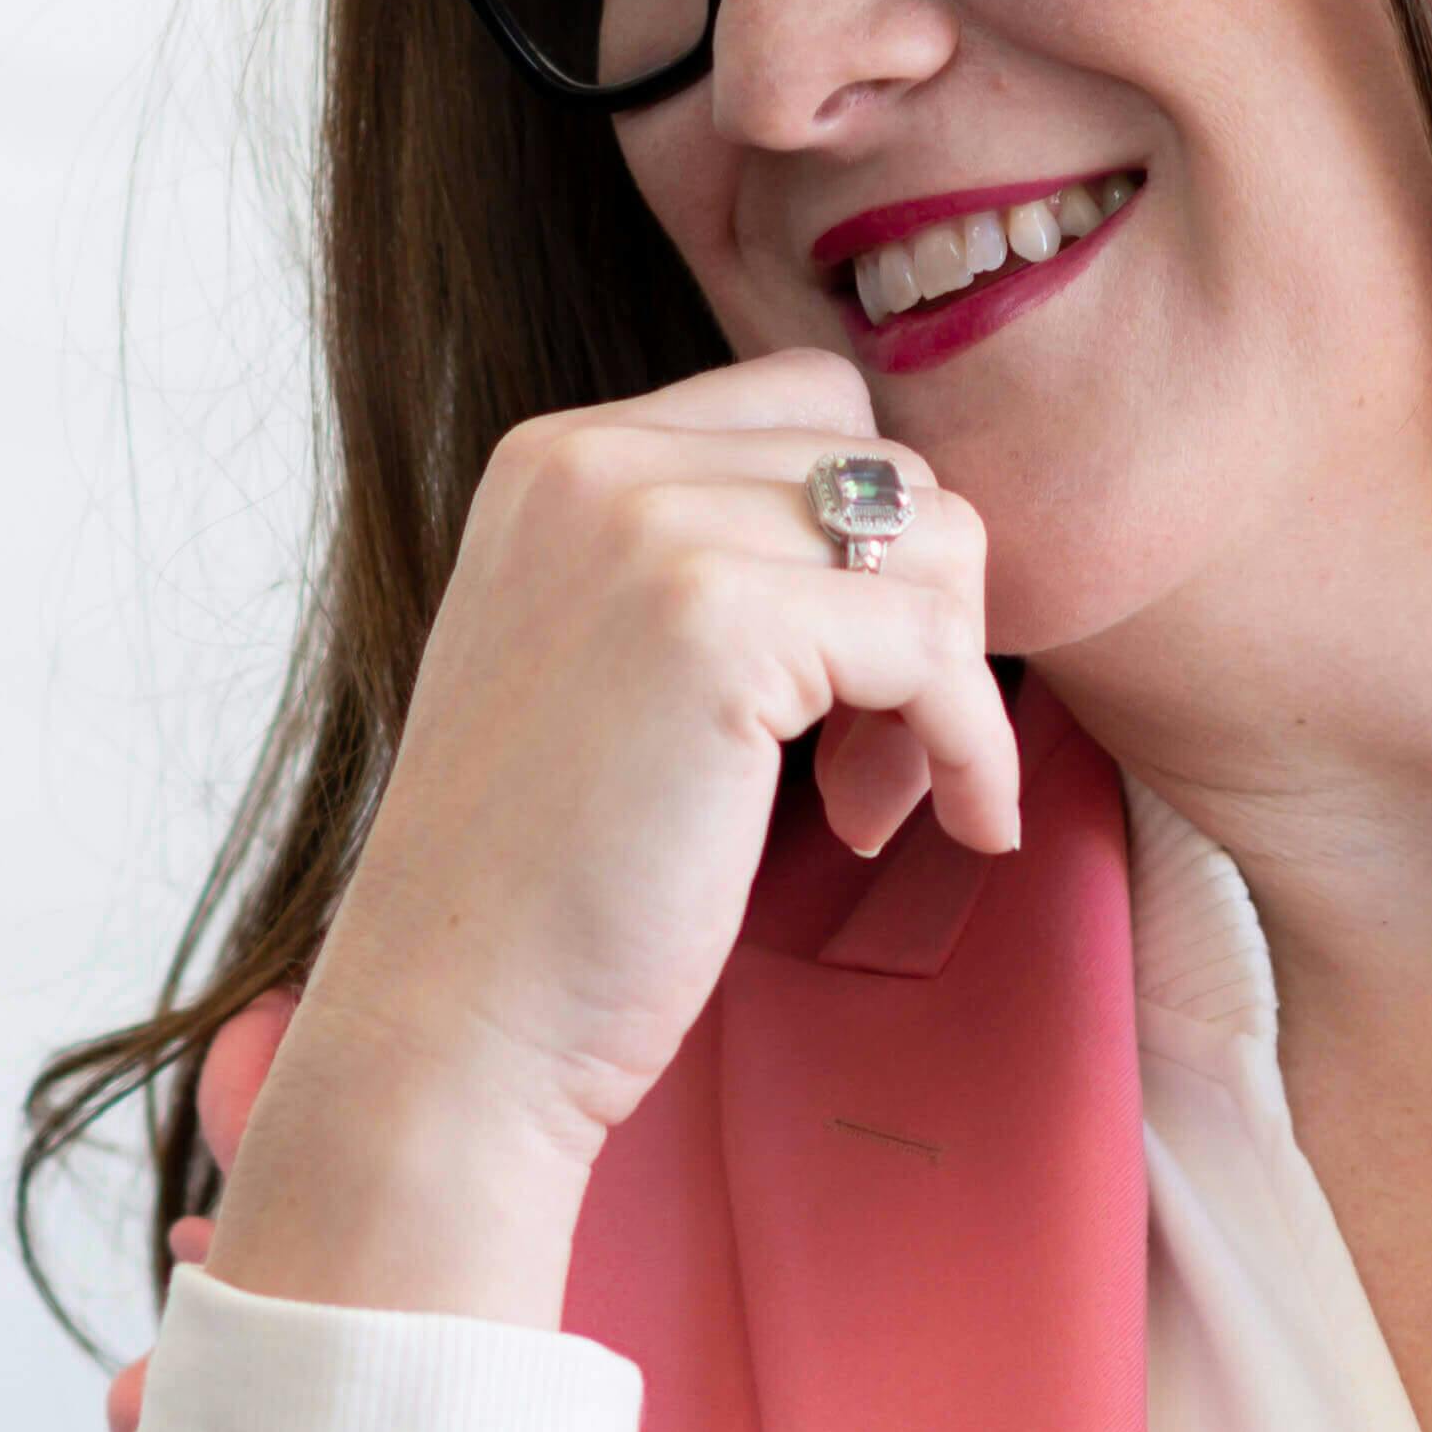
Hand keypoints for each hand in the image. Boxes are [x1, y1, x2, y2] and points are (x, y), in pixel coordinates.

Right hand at [206, 357, 1015, 1328]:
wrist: (458, 1019)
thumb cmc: (545, 887)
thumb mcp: (602, 664)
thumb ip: (706, 571)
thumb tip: (912, 534)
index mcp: (557, 458)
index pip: (807, 411)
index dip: (868, 551)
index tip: (850, 690)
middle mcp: (593, 461)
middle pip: (885, 466)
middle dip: (917, 613)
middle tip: (875, 765)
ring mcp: (651, 530)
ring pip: (931, 540)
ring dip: (945, 683)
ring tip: (875, 805)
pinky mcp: (719, 626)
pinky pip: (938, 648)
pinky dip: (973, 746)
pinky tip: (948, 827)